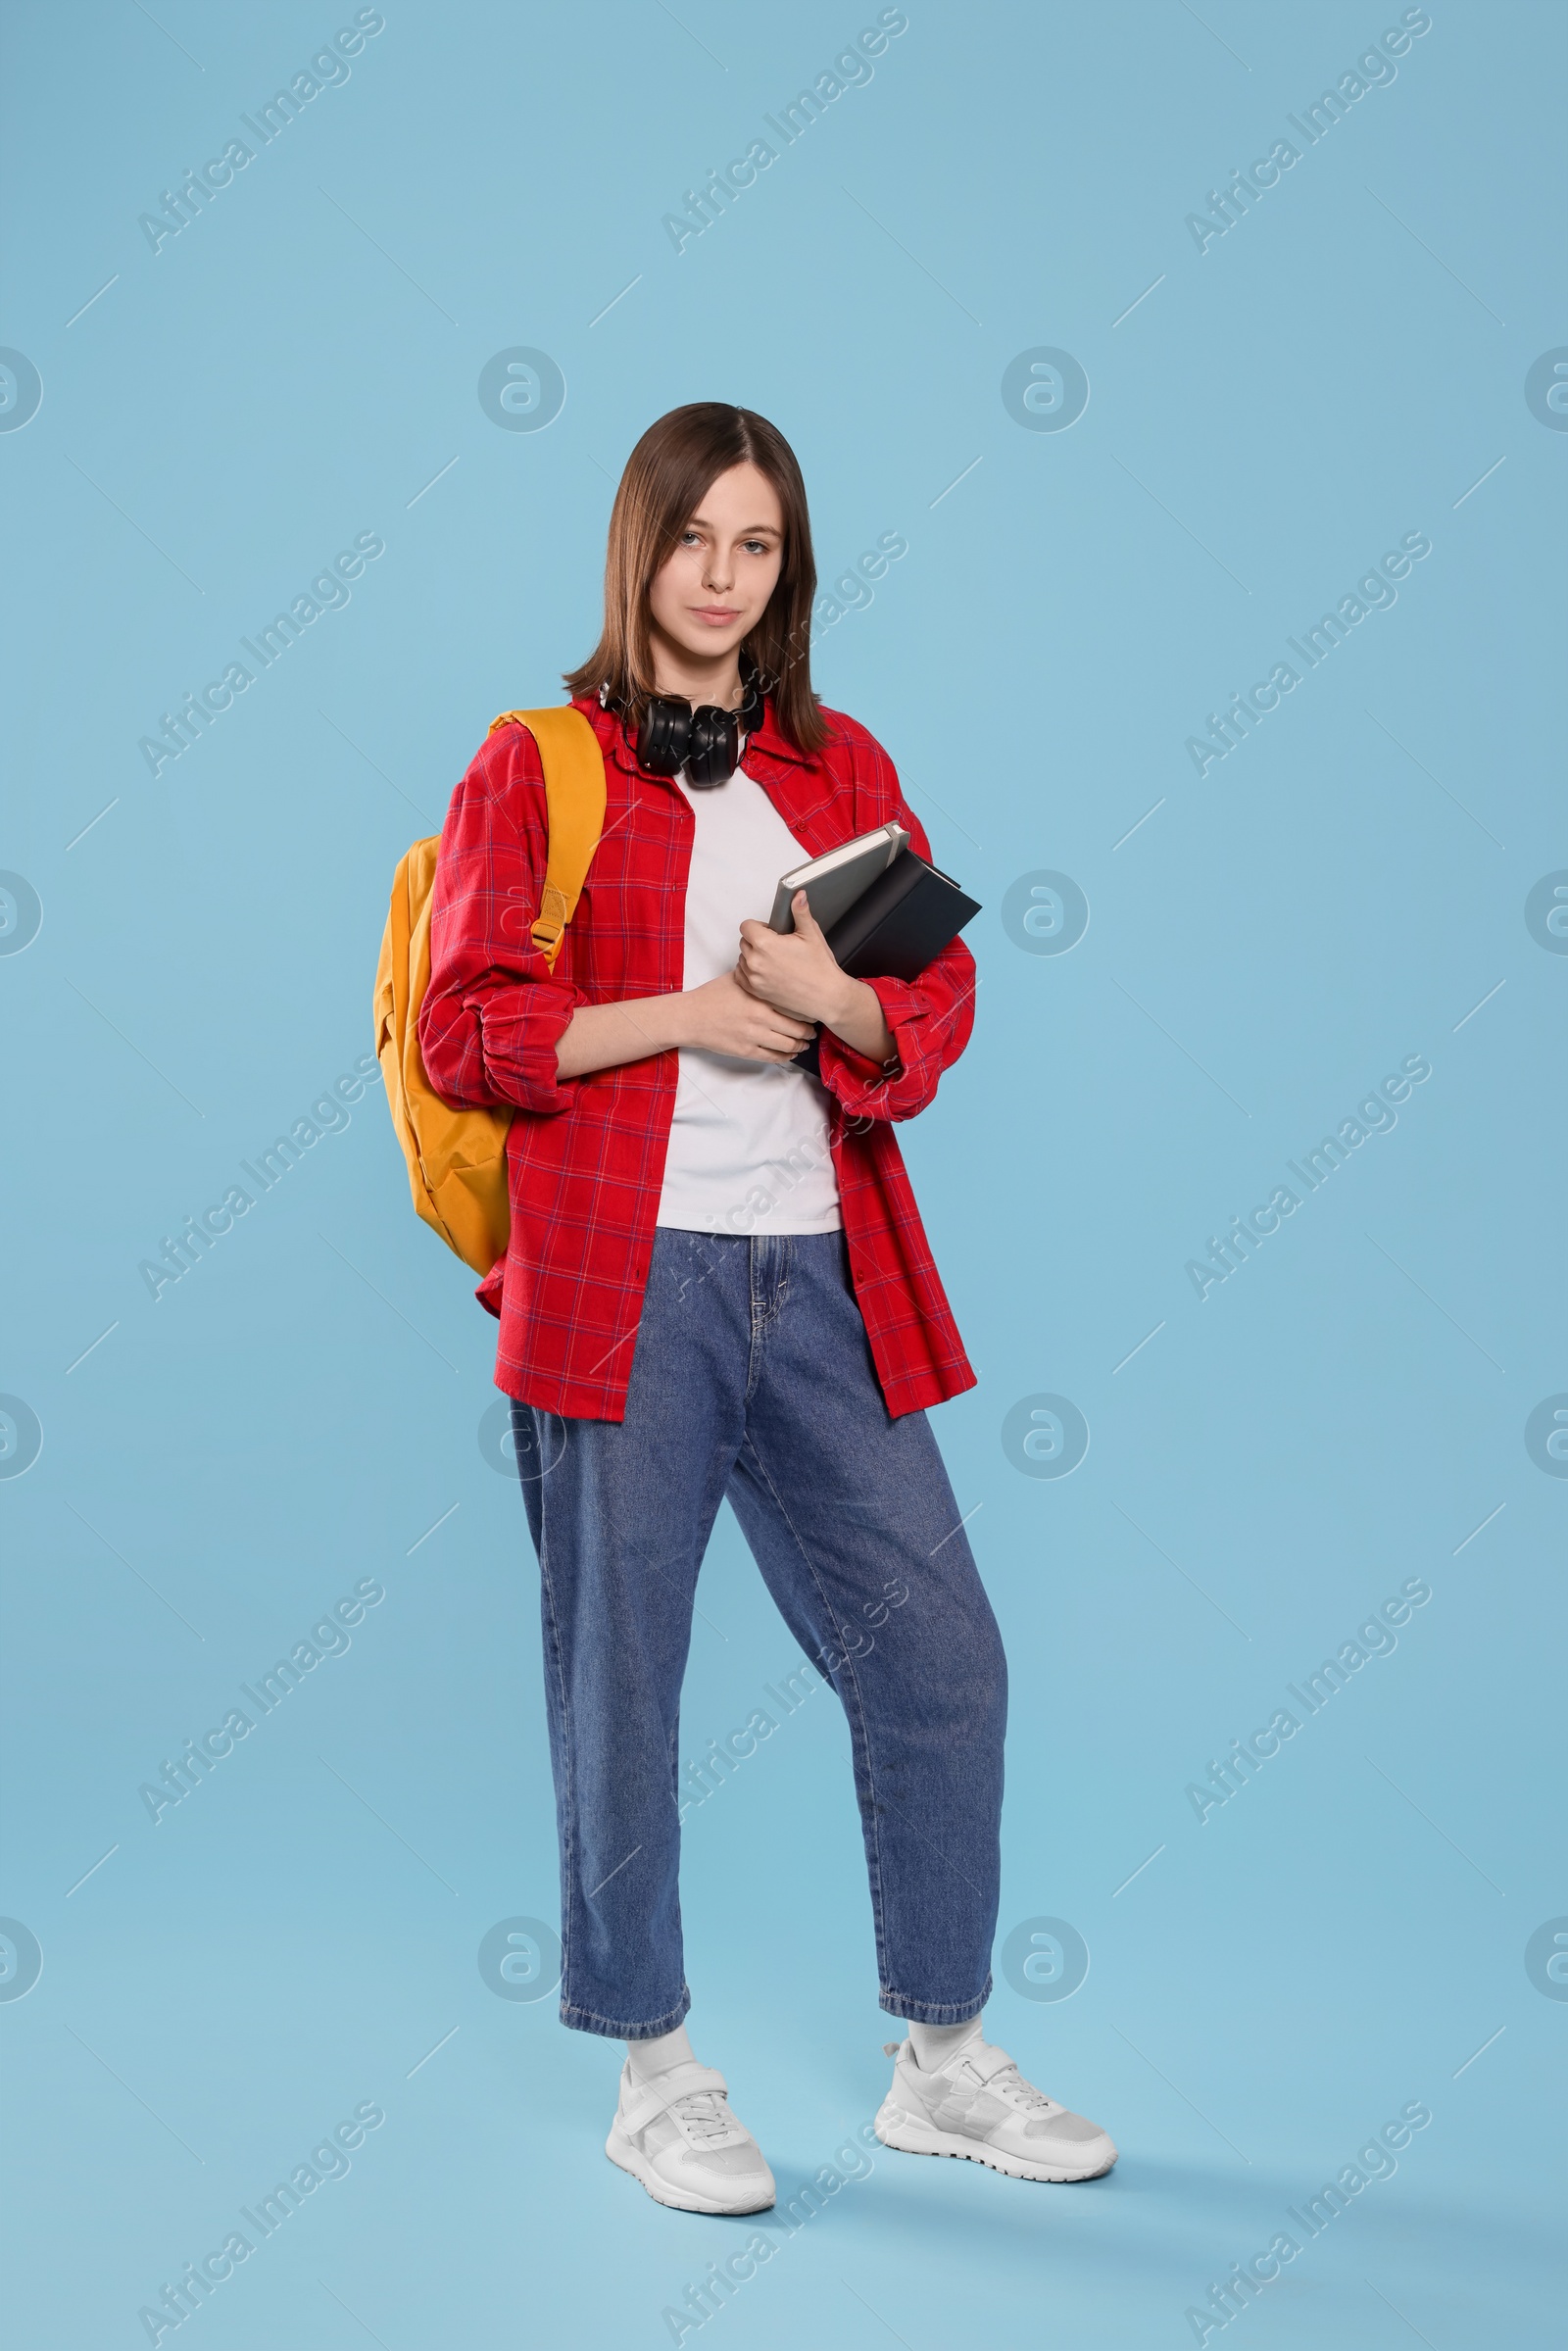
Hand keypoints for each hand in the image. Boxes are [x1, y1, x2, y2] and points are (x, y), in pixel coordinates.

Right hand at [679, 969, 816, 1062]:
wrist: (691, 1017)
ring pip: (788, 1045)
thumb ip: (759, 978)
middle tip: (814, 1029)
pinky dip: (786, 1056)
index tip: (813, 1009)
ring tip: (805, 1042)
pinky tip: (791, 1053)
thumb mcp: (737, 978)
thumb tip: (776, 971)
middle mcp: (760, 1016)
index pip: (794, 1005)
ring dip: (801, 1045)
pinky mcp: (747, 1051)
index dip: (808, 1010)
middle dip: (809, 1031)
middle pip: (797, 1028)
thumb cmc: (712, 996)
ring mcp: (754, 1035)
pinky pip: (774, 1057)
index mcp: (759, 996)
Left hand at [737, 891, 853, 1026]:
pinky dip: (750, 972)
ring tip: (773, 960)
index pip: (746, 926)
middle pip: (744, 942)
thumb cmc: (820, 968)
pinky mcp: (756, 991)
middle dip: (756, 940)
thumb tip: (798, 896)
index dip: (758, 926)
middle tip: (776, 946)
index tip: (770, 931)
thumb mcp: (811, 935)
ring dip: (753, 956)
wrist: (826, 996)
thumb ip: (800, 912)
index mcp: (765, 944)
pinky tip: (766, 971)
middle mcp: (755, 962)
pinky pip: (741, 976)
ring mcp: (754, 978)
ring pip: (742, 959)